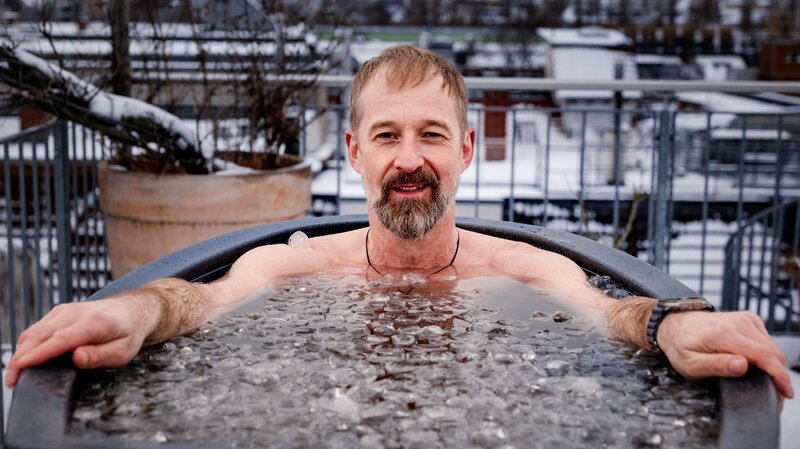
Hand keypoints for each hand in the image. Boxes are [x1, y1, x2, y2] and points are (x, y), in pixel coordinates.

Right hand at [5, 297, 155, 387]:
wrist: (133, 310)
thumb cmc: (128, 333)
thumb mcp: (123, 351)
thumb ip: (99, 356)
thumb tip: (76, 358)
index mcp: (94, 322)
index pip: (60, 339)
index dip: (38, 354)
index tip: (20, 368)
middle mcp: (75, 312)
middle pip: (39, 335)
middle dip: (20, 358)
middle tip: (12, 381)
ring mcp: (64, 311)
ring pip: (34, 331)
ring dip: (21, 352)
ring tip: (15, 375)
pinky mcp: (58, 313)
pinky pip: (37, 330)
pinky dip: (28, 345)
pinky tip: (26, 361)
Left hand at [657, 310, 793, 401]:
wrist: (675, 324)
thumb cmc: (680, 346)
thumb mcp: (690, 364)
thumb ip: (716, 366)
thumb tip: (742, 366)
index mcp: (724, 334)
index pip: (763, 355)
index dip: (779, 376)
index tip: (785, 392)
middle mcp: (738, 323)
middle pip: (772, 352)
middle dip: (779, 376)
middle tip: (775, 395)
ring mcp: (745, 319)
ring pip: (772, 347)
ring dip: (774, 366)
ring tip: (766, 383)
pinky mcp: (749, 319)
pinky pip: (767, 341)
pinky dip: (767, 355)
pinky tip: (756, 365)